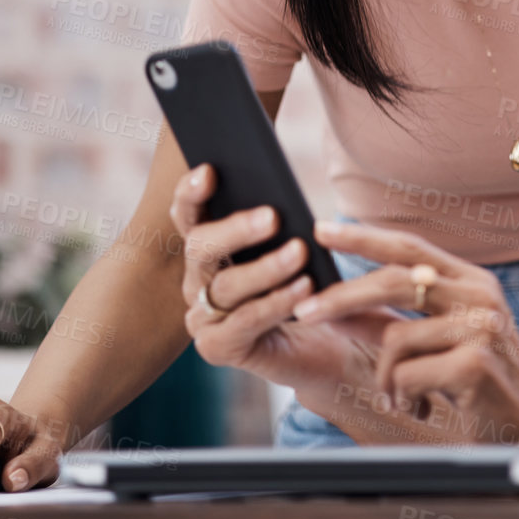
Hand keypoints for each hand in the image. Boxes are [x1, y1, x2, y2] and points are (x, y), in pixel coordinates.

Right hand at [168, 165, 393, 392]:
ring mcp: (202, 316)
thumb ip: (280, 217)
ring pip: (226, 285)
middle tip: (273, 216)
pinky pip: (245, 321)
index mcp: (208, 246)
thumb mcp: (297, 243)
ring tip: (299, 252)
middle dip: (236, 229)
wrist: (330, 341)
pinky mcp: (217, 347)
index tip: (209, 171)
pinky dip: (276, 303)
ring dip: (266, 268)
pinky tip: (304, 288)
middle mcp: (196, 279)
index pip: (188, 213)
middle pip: (201, 247)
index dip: (192, 193)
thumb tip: (279, 182)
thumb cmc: (312, 282)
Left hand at [294, 221, 518, 445]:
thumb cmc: (483, 382)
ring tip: (401, 395)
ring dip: (384, 377)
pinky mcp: (473, 363)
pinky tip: (420, 405)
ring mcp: (479, 326)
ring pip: (395, 338)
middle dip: (342, 297)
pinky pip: (406, 375)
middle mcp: (479, 295)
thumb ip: (396, 321)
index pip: (410, 247)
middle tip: (306, 312)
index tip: (322, 229)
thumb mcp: (440, 342)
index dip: (364, 237)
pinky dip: (401, 395)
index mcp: (471, 281)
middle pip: (394, 279)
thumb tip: (338, 309)